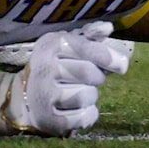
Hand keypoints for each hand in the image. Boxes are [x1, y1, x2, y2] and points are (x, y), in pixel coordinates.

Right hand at [0, 23, 129, 134]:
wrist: (26, 97)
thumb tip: (108, 28)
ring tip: (79, 92)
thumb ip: (91, 34)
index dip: (108, 57)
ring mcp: (42, 95)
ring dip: (91, 95)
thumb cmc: (58, 65)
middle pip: (89, 73)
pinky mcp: (47, 119)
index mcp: (50, 45)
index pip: (87, 49)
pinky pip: (82, 118)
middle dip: (98, 76)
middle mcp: (43, 69)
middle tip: (91, 78)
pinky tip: (80, 109)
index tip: (122, 65)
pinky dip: (88, 115)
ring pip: (86, 95)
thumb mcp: (70, 43)